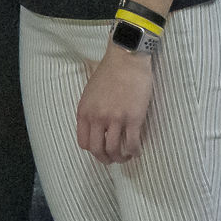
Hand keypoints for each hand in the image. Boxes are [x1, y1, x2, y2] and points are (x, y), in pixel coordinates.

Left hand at [76, 43, 153, 164]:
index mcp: (84, 112)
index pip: (83, 142)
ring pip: (115, 150)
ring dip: (121, 158)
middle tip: (113, 159)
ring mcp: (115, 119)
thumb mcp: (89, 93)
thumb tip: (94, 128)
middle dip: (105, 159)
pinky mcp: (133, 118)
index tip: (100, 150)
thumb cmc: (109, 73)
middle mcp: (97, 118)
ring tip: (126, 157)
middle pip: (97, 150)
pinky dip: (134, 151)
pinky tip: (137, 151)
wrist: (126, 60)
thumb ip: (90, 111)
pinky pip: (132, 143)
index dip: (92, 150)